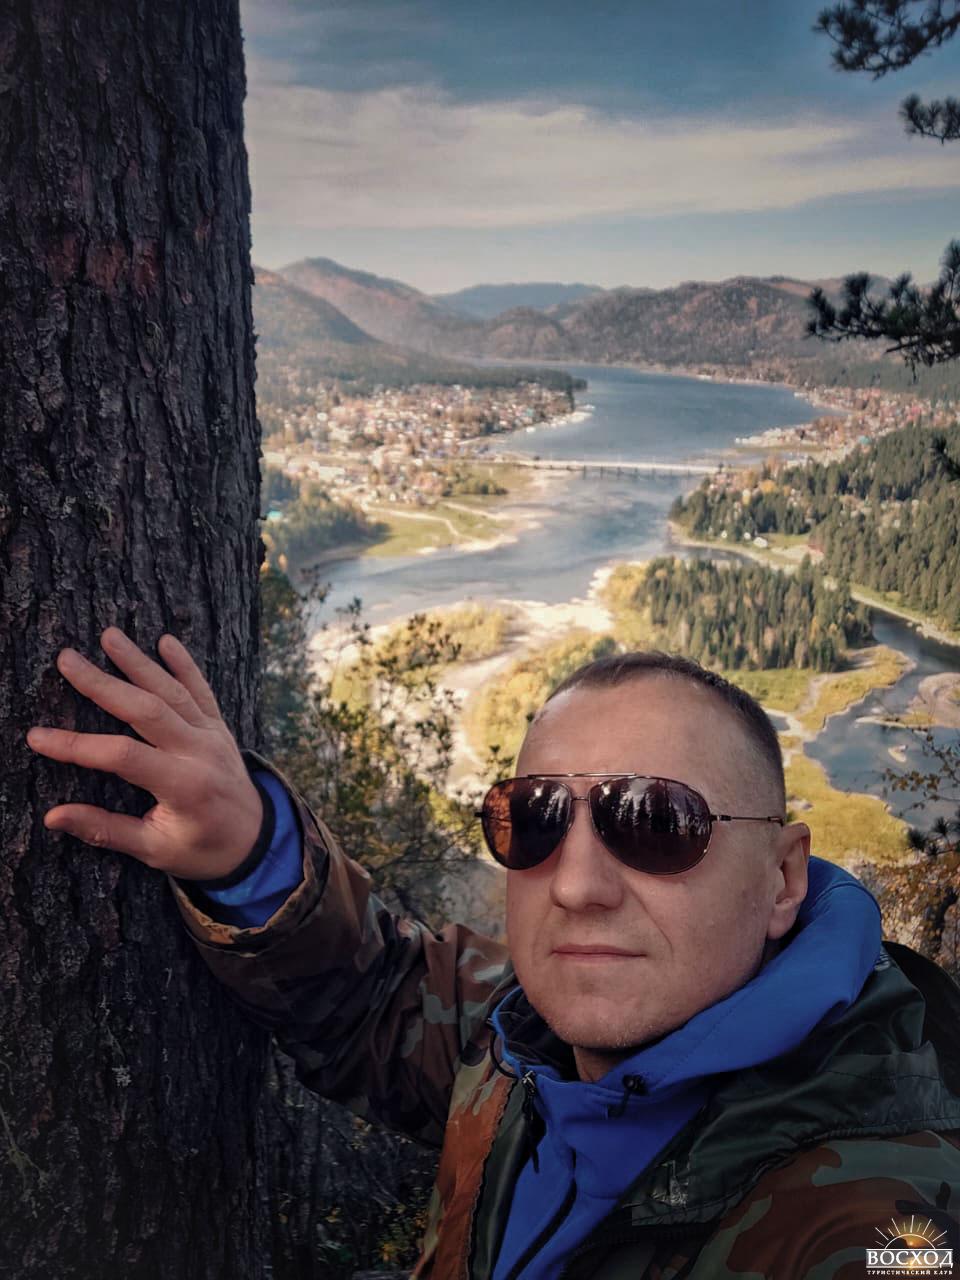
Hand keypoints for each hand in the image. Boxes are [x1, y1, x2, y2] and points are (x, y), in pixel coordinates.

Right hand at [26, 627, 262, 880]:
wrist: (257, 842)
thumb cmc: (202, 850)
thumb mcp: (155, 850)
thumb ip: (106, 830)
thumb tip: (53, 817)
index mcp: (182, 786)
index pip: (122, 756)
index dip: (77, 746)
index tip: (37, 737)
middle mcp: (199, 752)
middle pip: (146, 710)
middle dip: (104, 683)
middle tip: (67, 659)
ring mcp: (212, 735)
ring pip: (172, 692)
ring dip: (140, 662)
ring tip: (109, 636)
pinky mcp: (219, 727)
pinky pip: (202, 690)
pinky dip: (185, 665)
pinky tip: (166, 641)